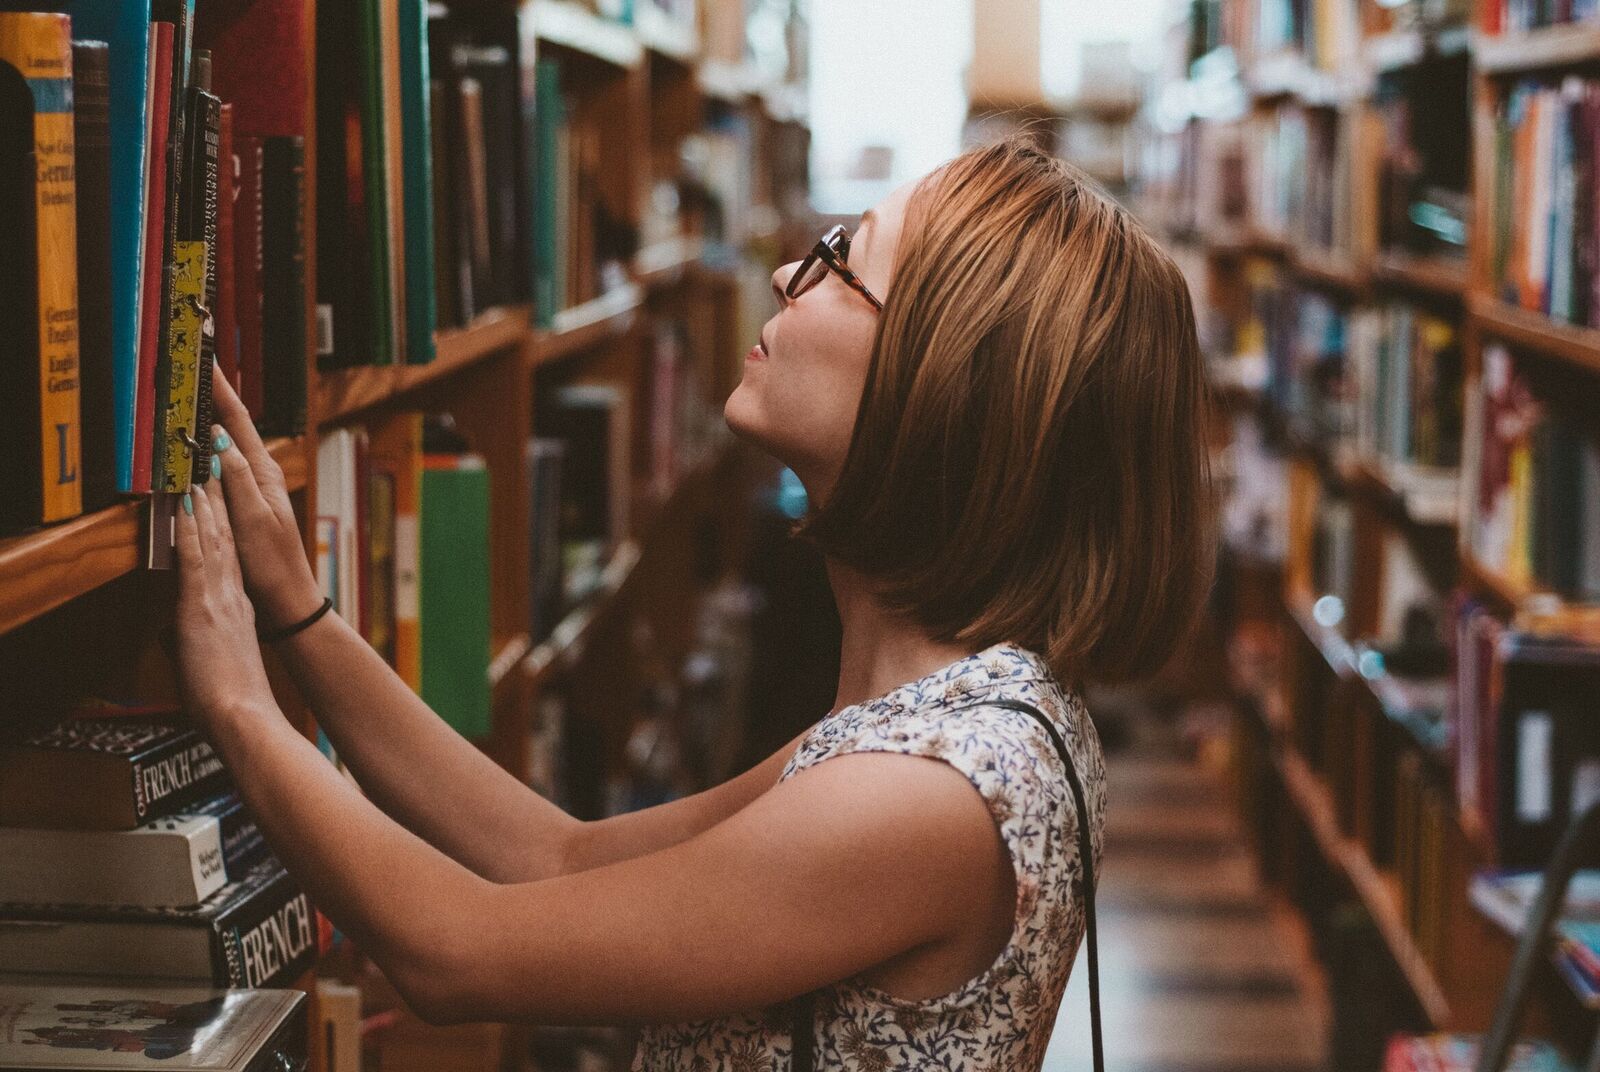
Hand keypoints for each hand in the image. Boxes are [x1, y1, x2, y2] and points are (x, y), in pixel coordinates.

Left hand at [174, 483, 278, 727]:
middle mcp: (232, 596)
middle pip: (224, 539)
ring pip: (213, 539)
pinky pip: (196, 556)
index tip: (216, 498)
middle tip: (212, 467)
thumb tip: (173, 638)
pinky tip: (189, 503)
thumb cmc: (230, 703)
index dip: (222, 526)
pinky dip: (192, 527)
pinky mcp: (201, 605)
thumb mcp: (209, 663)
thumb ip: (191, 642)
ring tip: (202, 471)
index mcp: (237, 610)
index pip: (227, 558)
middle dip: (217, 501)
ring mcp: (218, 598)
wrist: (243, 716)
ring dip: (206, 503)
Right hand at [209, 365, 323, 628]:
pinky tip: (196, 444)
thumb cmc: (272, 564)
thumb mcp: (253, 519)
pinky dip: (207, 448)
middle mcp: (261, 474)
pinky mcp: (244, 503)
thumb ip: (237, 480)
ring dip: (209, 417)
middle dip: (213, 394)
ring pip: (226, 443)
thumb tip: (219, 440)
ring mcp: (253, 487)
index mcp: (264, 472)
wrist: (287, 599)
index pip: (238, 421)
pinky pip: (221, 466)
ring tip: (190, 391)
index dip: (220, 389)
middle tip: (192, 365)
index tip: (205, 359)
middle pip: (232, 425)